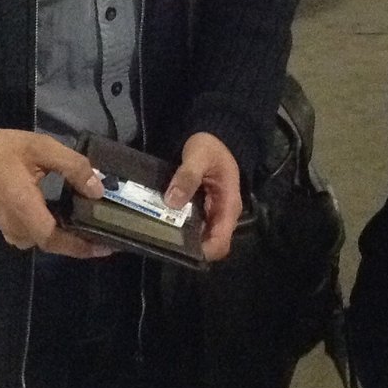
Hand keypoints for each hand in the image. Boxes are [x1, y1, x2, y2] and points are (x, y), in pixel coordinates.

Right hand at [0, 128, 112, 258]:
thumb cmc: (5, 150)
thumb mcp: (42, 147)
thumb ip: (72, 166)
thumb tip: (97, 190)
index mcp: (23, 206)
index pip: (53, 238)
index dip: (80, 246)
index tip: (106, 247)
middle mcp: (16, 226)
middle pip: (54, 243)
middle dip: (82, 243)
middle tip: (109, 234)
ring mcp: (11, 231)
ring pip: (46, 241)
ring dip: (70, 237)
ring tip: (96, 227)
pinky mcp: (10, 229)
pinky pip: (37, 236)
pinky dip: (57, 232)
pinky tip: (73, 220)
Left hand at [164, 132, 241, 260]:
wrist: (214, 135)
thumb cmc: (210, 146)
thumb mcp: (199, 155)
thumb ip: (188, 176)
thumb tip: (172, 201)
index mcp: (229, 206)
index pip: (221, 242)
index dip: (203, 252)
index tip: (179, 250)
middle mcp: (223, 215)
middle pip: (209, 244)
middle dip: (188, 247)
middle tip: (162, 241)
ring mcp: (213, 212)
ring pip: (200, 236)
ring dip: (182, 237)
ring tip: (158, 233)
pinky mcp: (202, 208)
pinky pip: (192, 224)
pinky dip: (179, 226)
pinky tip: (161, 222)